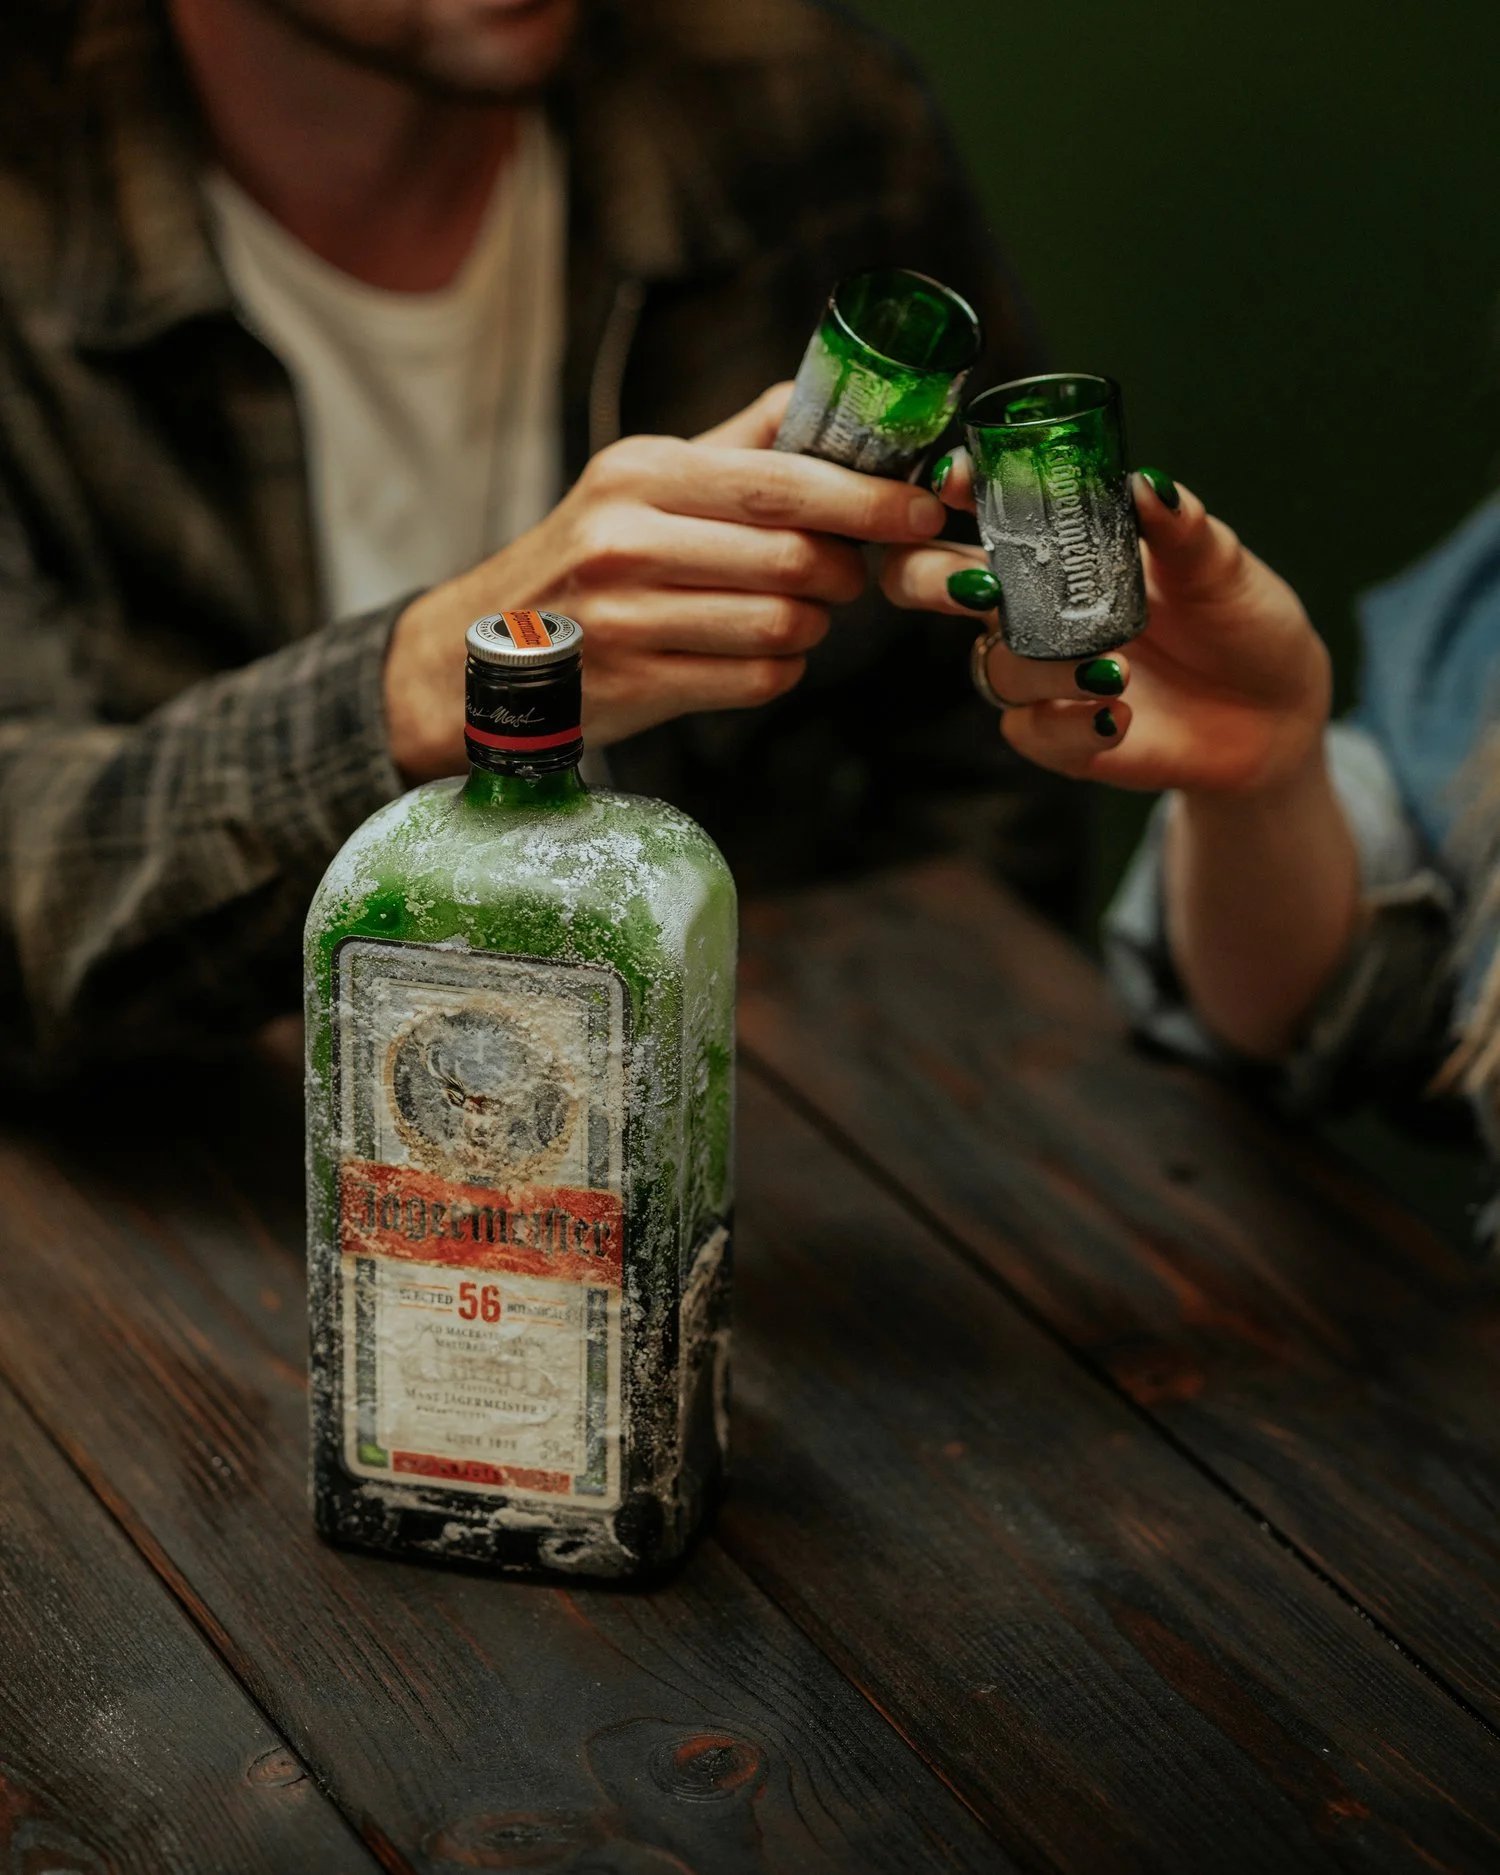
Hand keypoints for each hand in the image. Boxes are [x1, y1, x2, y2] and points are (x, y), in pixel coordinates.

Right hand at [384, 383, 947, 780]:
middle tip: (847, 574)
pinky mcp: (638, 688)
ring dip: (812, 625)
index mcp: (639, 474)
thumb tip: (825, 396)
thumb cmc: (581, 561)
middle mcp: (626, 541)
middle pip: (796, 558)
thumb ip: (735, 445)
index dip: (867, 498)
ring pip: (785, 625)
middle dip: (845, 570)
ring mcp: (628, 620)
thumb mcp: (638, 483)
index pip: (782, 480)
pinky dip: (778, 671)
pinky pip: (759, 682)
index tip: (921, 507)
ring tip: (792, 613)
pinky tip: (751, 655)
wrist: (480, 656)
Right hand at [879, 456, 1330, 799]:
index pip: (978, 507)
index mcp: (1058, 544)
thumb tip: (1147, 484)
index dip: (945, 491)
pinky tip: (1120, 715)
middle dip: (929, 580)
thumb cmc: (1240, 620)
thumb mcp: (1221, 564)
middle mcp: (1031, 605)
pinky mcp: (1058, 736)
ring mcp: (1040, 672)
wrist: (1274, 714)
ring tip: (1114, 669)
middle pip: (928, 583)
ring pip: (990, 665)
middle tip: (977, 587)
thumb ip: (1180, 527)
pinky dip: (1069, 724)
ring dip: (1040, 666)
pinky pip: (1029, 730)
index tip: (952, 483)